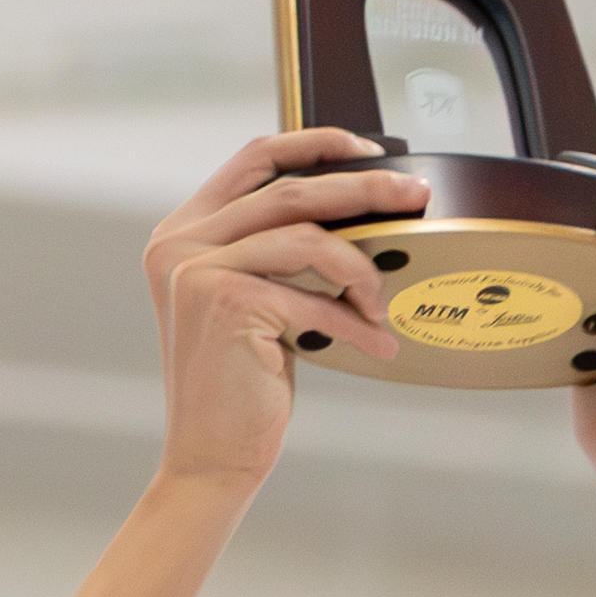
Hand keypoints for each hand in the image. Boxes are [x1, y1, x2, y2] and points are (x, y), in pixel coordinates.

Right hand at [144, 126, 399, 485]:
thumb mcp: (252, 300)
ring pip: (309, 235)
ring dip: (363, 268)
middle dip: (366, 189)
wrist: (210, 452)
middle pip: (292, 189)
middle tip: (416, 197)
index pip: (254, 158)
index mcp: (182, 233)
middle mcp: (179, 244)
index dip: (317, 144)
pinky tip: (373, 342)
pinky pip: (315, 293)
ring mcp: (195, 270)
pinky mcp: (224, 300)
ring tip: (382, 302)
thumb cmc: (238, 382)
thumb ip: (278, 249)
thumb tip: (362, 211)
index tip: (371, 152)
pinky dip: (354, 320)